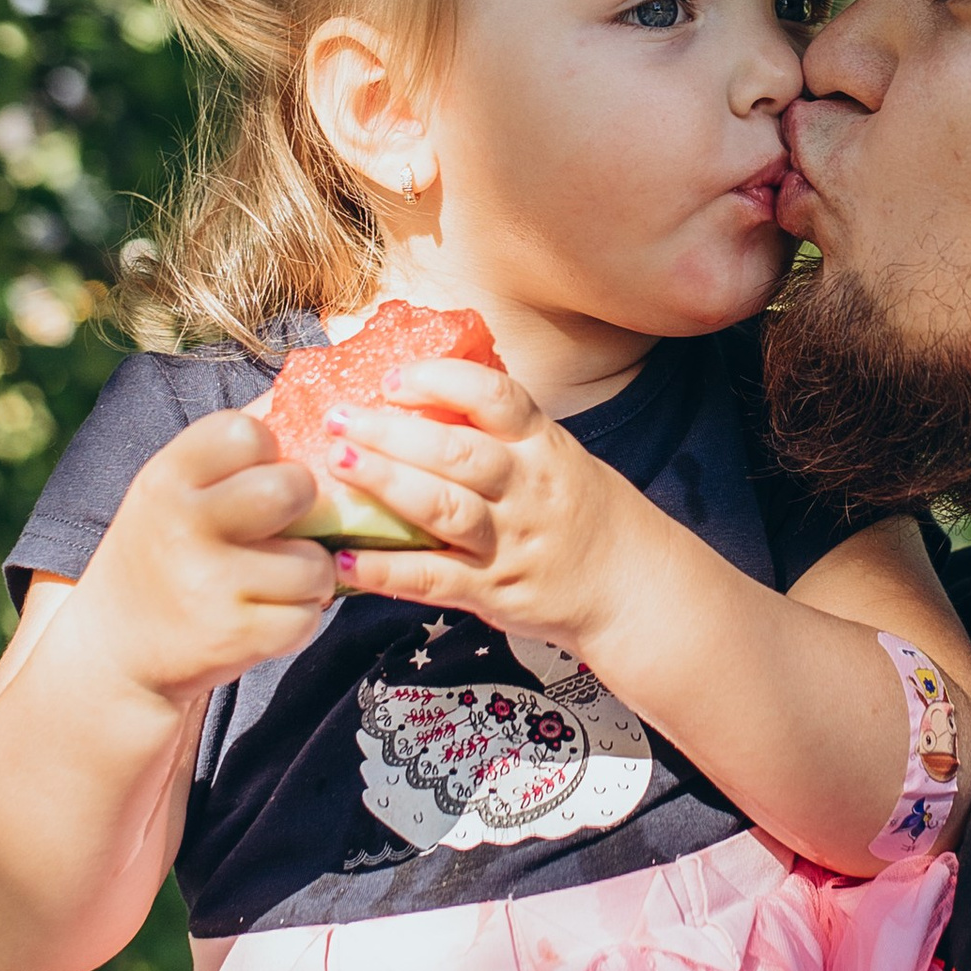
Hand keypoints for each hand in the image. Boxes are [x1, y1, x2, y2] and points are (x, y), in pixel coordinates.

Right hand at [77, 411, 340, 703]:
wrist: (114, 656)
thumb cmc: (160, 555)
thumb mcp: (172, 489)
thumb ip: (230, 444)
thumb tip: (303, 385)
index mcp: (167, 478)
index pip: (249, 431)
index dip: (267, 453)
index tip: (253, 477)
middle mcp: (184, 525)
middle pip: (293, 488)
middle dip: (304, 508)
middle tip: (282, 526)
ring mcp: (210, 584)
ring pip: (314, 563)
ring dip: (308, 575)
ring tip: (275, 579)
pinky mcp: (236, 636)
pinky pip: (308, 617)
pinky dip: (298, 619)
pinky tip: (267, 615)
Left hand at [316, 358, 669, 667]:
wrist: (631, 585)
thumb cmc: (581, 511)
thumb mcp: (554, 455)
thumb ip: (499, 431)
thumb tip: (420, 397)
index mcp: (542, 445)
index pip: (494, 397)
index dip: (440, 381)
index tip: (393, 378)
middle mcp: (527, 489)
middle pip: (457, 452)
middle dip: (392, 432)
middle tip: (339, 418)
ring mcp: (509, 542)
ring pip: (444, 508)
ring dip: (387, 484)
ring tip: (339, 465)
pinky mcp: (493, 592)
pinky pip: (433, 579)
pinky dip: (386, 571)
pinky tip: (344, 560)